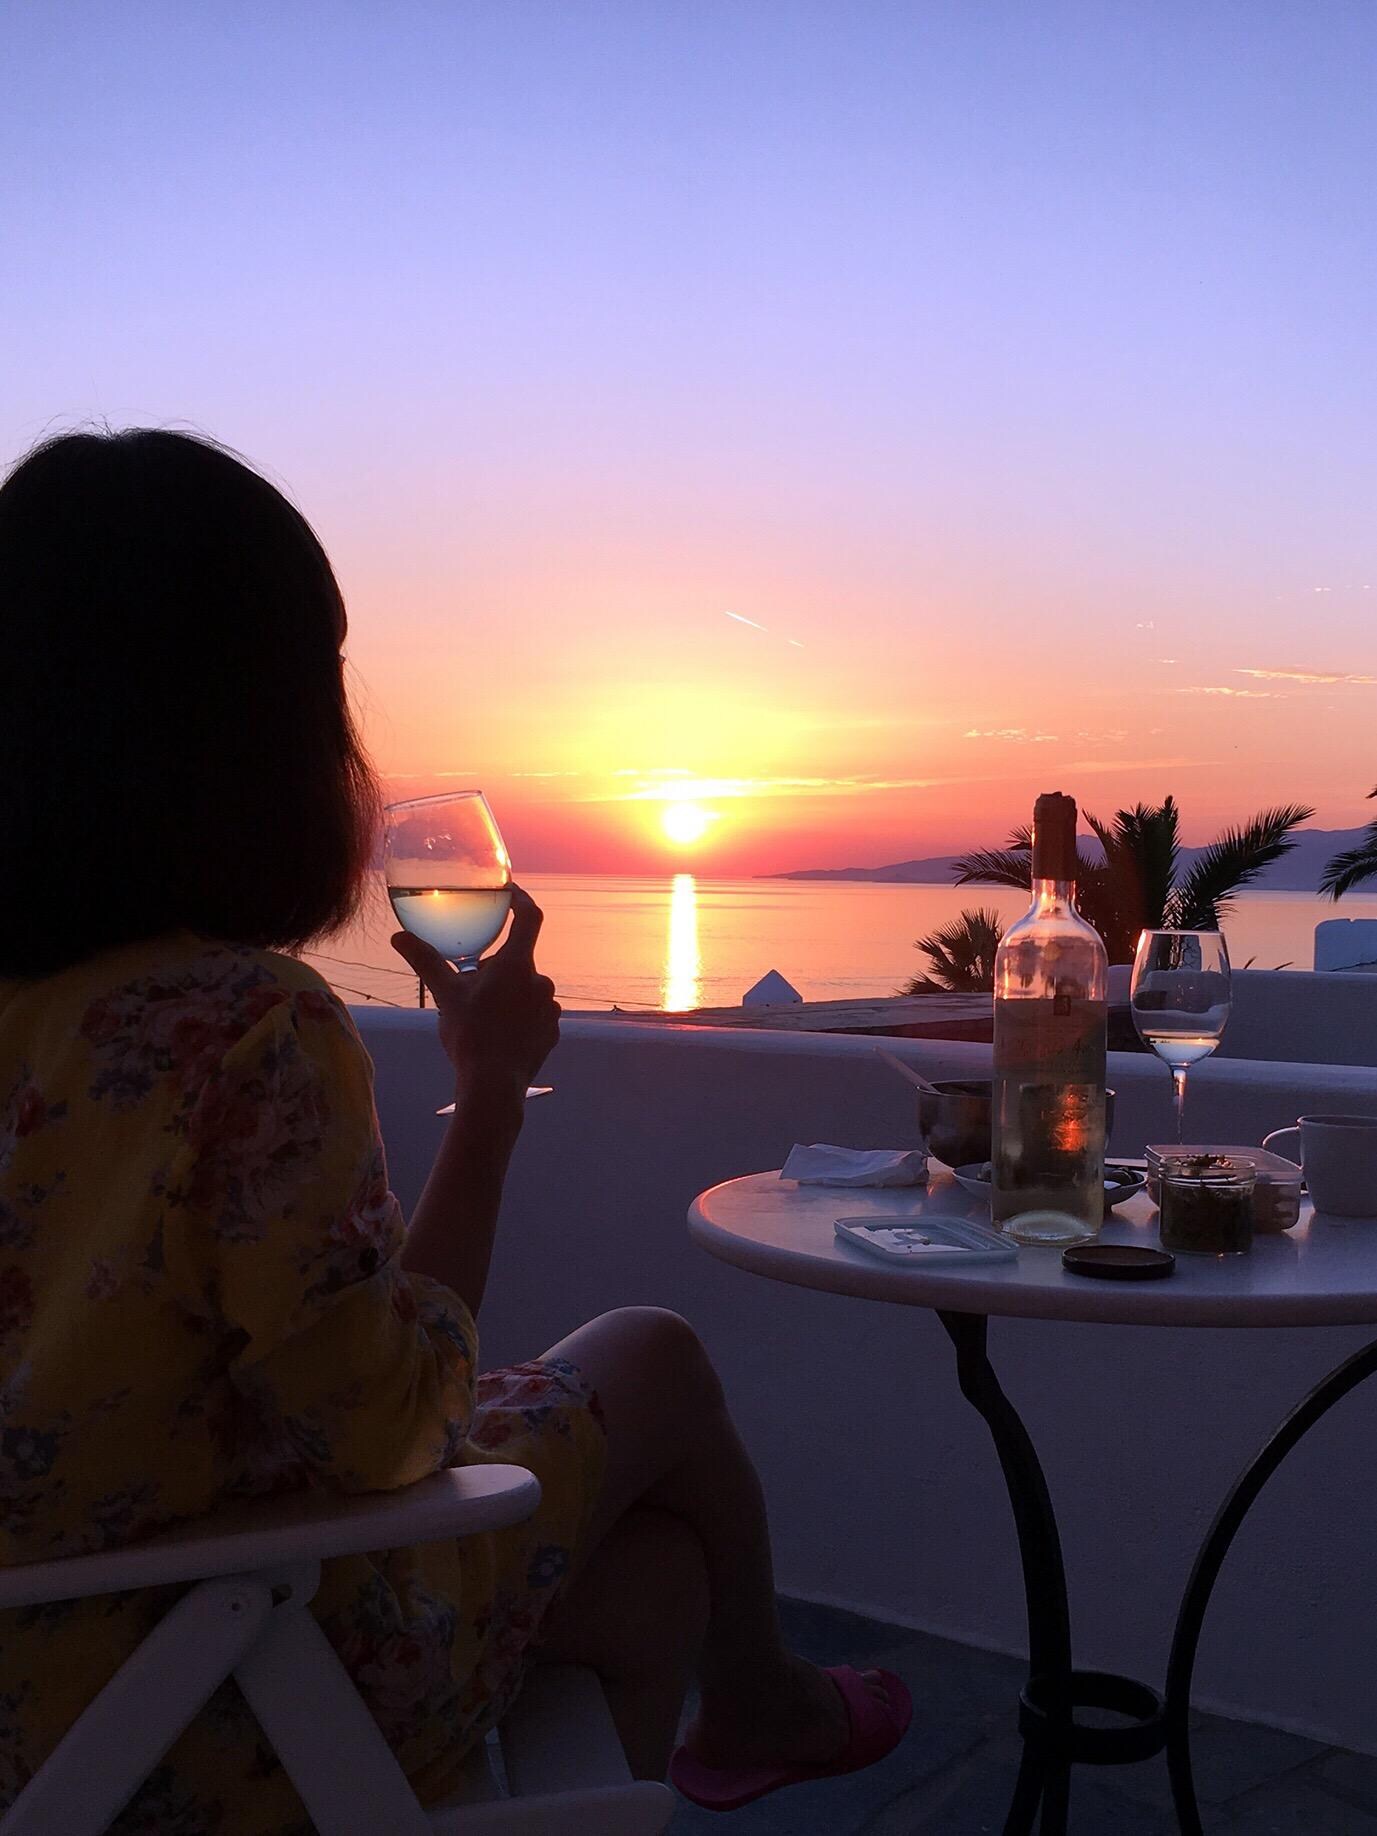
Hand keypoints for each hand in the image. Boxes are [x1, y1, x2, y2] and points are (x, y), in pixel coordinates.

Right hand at [391, 886, 559, 1104]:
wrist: (493, 1085)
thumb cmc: (470, 1035)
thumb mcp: (445, 994)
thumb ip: (425, 960)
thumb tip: (399, 937)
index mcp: (517, 965)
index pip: (529, 917)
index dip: (521, 901)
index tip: (512, 894)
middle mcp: (541, 982)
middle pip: (519, 962)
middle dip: (497, 969)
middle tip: (471, 986)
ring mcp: (550, 1009)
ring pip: (527, 991)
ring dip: (508, 996)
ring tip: (483, 1017)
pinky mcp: (552, 1033)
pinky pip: (535, 1016)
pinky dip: (519, 1018)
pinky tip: (498, 1035)